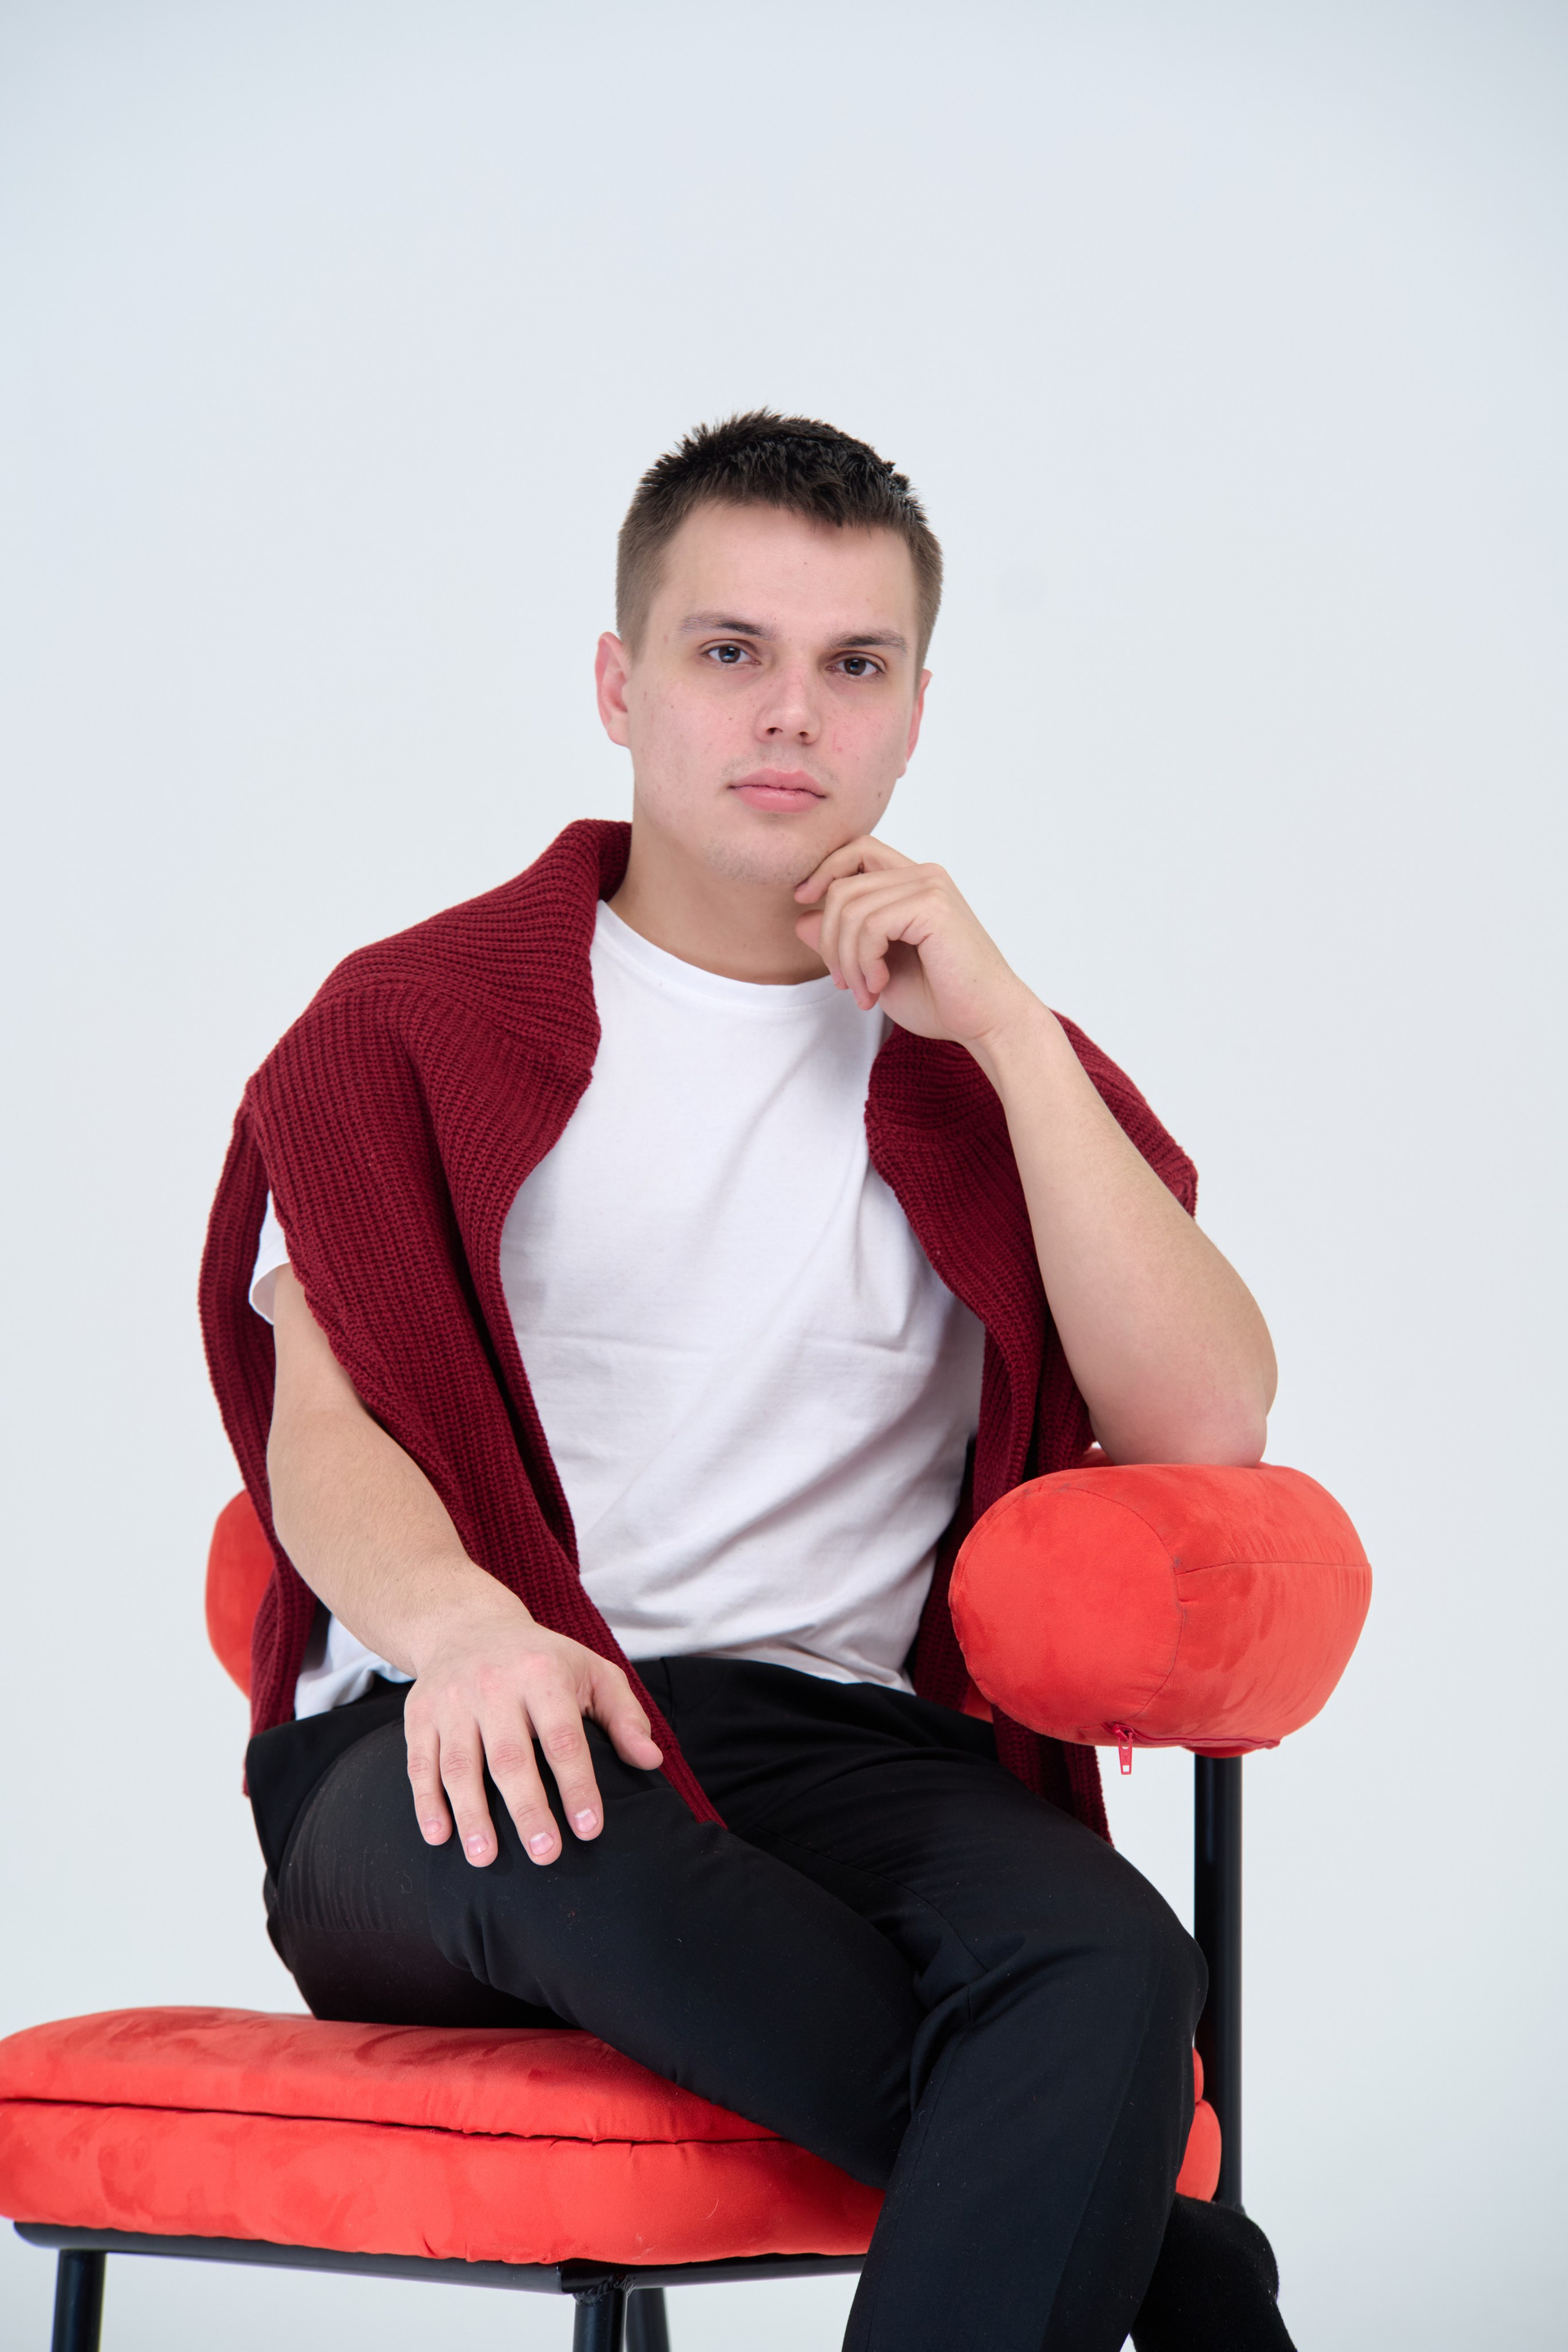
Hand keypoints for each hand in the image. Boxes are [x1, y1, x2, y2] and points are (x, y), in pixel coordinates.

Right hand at [403, 1583, 662, 1868]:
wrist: (466, 1625)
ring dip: (471, 1815)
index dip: (577, 1785)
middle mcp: (494, 1685)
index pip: (563, 1738)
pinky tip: (438, 1837)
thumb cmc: (542, 1660)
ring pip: (460, 1765)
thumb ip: (624, 1716)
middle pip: (511, 1757)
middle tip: (545, 1856)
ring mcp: (452, 1701)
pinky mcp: (419, 1715)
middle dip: (528, 1810)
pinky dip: (426, 1802)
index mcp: (543, 1674)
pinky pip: (420, 1763)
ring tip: (485, 1858)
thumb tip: (651, 1761)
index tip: (589, 1830)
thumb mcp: (592, 1672)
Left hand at [794, 836, 1034, 1053]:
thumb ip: (843, 941)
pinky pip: (869, 924)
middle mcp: (923, 876)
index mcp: (914, 883)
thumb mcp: (876, 969)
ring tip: (865, 992)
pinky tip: (880, 985)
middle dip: (830, 940)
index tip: (803, 902)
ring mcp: (930, 887)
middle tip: (845, 984)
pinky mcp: (932, 906)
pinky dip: (863, 961)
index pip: (857, 851)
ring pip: (850, 907)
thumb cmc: (942, 1000)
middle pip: (843, 885)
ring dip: (847, 960)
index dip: (824, 870)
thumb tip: (801, 918)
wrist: (988, 1022)